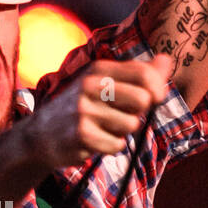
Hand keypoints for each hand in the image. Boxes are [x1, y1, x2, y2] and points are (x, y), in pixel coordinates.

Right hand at [21, 55, 170, 171]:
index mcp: (99, 69)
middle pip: (142, 100)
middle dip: (139, 112)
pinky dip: (110, 147)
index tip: (157, 98)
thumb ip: (138, 73)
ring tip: (103, 128)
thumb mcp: (105, 83)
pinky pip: (117, 145)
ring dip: (122, 132)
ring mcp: (84, 110)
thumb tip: (167, 60)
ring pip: (132, 125)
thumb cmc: (81, 108)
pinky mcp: (81, 135)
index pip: (143, 73)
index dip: (158, 88)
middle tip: (122, 116)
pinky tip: (94, 141)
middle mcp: (90, 86)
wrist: (40, 135)